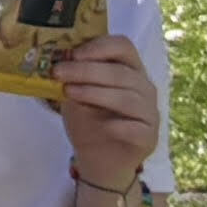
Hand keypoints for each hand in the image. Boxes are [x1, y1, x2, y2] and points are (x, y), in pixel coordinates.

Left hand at [45, 31, 160, 196]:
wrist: (97, 159)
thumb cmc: (88, 120)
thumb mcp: (75, 94)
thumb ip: (71, 78)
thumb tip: (55, 61)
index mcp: (129, 69)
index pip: (123, 46)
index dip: (99, 47)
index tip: (72, 54)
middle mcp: (144, 87)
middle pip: (121, 72)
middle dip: (86, 71)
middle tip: (58, 72)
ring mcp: (150, 113)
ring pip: (128, 98)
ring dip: (96, 93)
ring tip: (69, 93)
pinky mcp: (149, 138)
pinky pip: (137, 128)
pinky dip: (119, 126)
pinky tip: (103, 126)